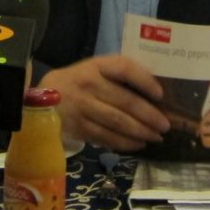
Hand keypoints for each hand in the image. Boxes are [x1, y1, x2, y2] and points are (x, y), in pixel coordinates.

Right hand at [38, 55, 169, 152]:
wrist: (43, 99)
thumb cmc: (80, 82)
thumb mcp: (96, 69)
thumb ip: (119, 75)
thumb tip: (155, 91)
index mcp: (97, 66)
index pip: (124, 69)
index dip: (144, 81)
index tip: (160, 94)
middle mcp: (89, 85)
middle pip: (124, 101)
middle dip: (149, 115)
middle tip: (165, 125)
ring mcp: (83, 107)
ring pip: (117, 122)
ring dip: (141, 132)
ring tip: (156, 137)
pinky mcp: (79, 127)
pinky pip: (106, 137)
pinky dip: (125, 143)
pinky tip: (139, 144)